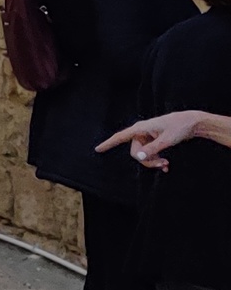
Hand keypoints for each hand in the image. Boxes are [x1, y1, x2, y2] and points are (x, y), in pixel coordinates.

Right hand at [97, 108, 215, 170]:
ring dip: (154, 162)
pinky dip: (156, 159)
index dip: (108, 144)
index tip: (98, 149)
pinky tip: (166, 165)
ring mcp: (147, 136)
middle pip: (135, 152)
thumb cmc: (178, 128)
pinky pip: (150, 153)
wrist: (192, 123)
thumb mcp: (166, 140)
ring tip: (167, 165)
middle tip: (163, 165)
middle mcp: (141, 132)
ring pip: (143, 154)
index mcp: (140, 128)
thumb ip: (152, 149)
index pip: (120, 136)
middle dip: (147, 161)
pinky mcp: (154, 140)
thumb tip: (138, 157)